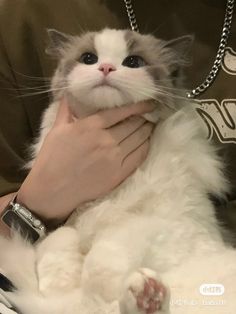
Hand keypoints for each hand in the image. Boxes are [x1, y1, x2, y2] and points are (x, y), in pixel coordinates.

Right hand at [17, 99, 154, 222]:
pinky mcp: (119, 174)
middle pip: (134, 124)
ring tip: (150, 126)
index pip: (122, 112)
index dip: (139, 105)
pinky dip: (145, 146)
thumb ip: (66, 110)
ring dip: (147, 130)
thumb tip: (71, 92)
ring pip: (140, 139)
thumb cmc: (52, 158)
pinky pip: (139, 156)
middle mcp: (106, 140)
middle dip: (144, 117)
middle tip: (149, 115)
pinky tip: (146, 142)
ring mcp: (115, 158)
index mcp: (91, 126)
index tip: (149, 102)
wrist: (53, 190)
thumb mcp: (56, 130)